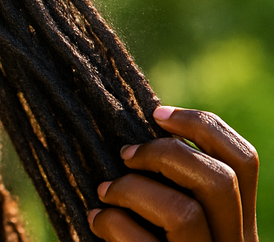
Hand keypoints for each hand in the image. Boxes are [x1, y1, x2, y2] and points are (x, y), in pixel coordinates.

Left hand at [88, 105, 259, 241]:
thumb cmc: (145, 241)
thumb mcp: (170, 215)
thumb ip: (175, 184)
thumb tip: (146, 130)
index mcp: (237, 224)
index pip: (245, 162)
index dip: (202, 126)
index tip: (156, 112)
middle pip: (222, 180)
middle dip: (166, 153)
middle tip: (126, 155)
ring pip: (185, 212)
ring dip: (133, 190)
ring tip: (106, 192)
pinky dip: (112, 222)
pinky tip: (97, 221)